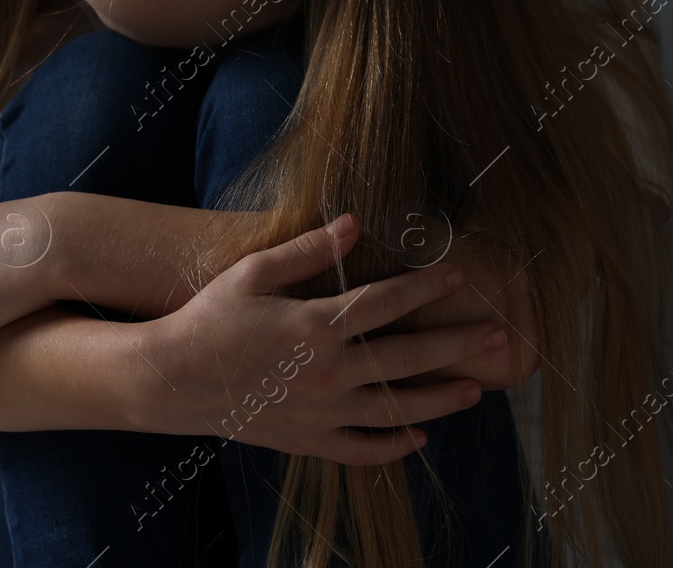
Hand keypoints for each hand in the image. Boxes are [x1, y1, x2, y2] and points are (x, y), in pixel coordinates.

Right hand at [143, 213, 510, 465]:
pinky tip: (420, 436)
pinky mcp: (309, 439)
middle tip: (499, 338)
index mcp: (315, 324)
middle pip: (406, 358)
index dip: (424, 288)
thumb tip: (355, 223)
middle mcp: (326, 371)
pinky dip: (395, 446)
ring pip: (396, 410)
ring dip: (441, 400)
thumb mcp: (254, 272)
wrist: (172, 380)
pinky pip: (363, 450)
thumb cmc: (211, 317)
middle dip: (457, 346)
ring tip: (476, 390)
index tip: (457, 278)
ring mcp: (320, 411)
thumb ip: (308, 250)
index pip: (385, 302)